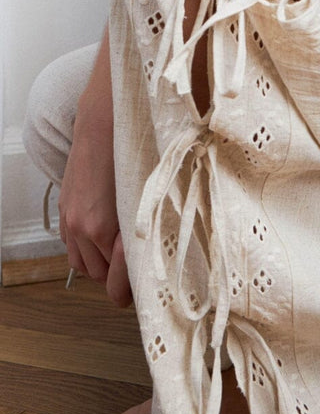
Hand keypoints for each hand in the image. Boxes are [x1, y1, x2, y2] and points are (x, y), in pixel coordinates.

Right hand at [58, 107, 131, 307]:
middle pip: (100, 277)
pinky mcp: (65, 209)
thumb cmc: (136, 156)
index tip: (148, 289)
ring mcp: (70, 219)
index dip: (133, 290)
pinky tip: (105, 240)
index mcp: (103, 229)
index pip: (116, 282)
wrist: (106, 124)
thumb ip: (151, 232)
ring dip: (102, 266)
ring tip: (124, 256)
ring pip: (83, 265)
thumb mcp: (151, 198)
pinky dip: (87, 250)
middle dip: (119, 277)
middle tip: (142, 271)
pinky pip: (71, 247)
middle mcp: (81, 229)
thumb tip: (160, 260)